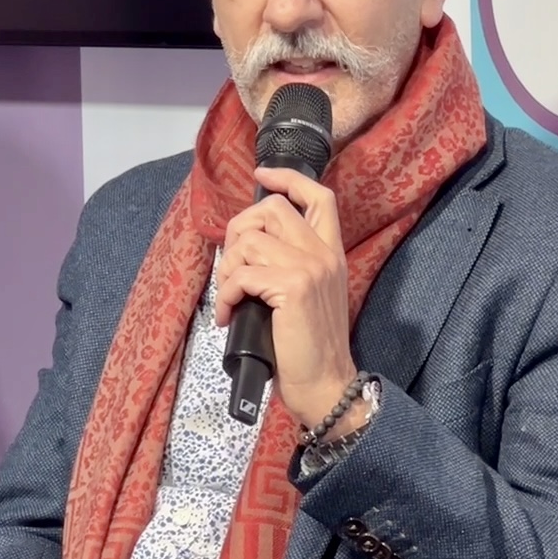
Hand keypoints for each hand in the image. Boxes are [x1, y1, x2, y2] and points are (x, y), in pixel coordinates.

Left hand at [216, 167, 359, 433]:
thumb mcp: (309, 296)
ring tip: (231, 297)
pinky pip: (242, 274)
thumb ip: (292, 265)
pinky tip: (229, 316)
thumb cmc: (309, 348)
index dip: (287, 178)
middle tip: (232, 266)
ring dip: (228, 269)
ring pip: (250, 240)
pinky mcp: (292, 287)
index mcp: (330, 252)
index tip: (263, 175)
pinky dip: (226, 295)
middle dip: (238, 231)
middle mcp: (323, 253)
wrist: (326, 384)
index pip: (318, 196)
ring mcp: (309, 267)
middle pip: (271, 209)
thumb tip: (250, 247)